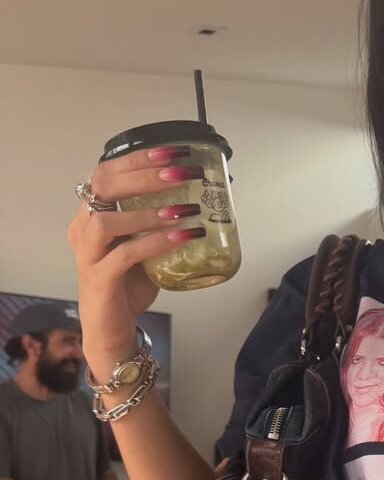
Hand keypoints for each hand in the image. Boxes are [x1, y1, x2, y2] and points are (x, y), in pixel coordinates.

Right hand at [66, 146, 202, 370]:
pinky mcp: (100, 279)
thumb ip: (161, 223)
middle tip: (181, 173)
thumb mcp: (146, 246)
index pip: (105, 173)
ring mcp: (88, 254)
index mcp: (91, 214)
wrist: (112, 328)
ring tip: (184, 209)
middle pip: (104, 187)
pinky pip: (124, 255)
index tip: (171, 151)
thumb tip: (204, 199)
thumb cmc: (129, 283)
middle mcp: (82, 228)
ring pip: (108, 221)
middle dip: (145, 175)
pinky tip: (182, 236)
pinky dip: (155, 243)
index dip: (137, 159)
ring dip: (149, 211)